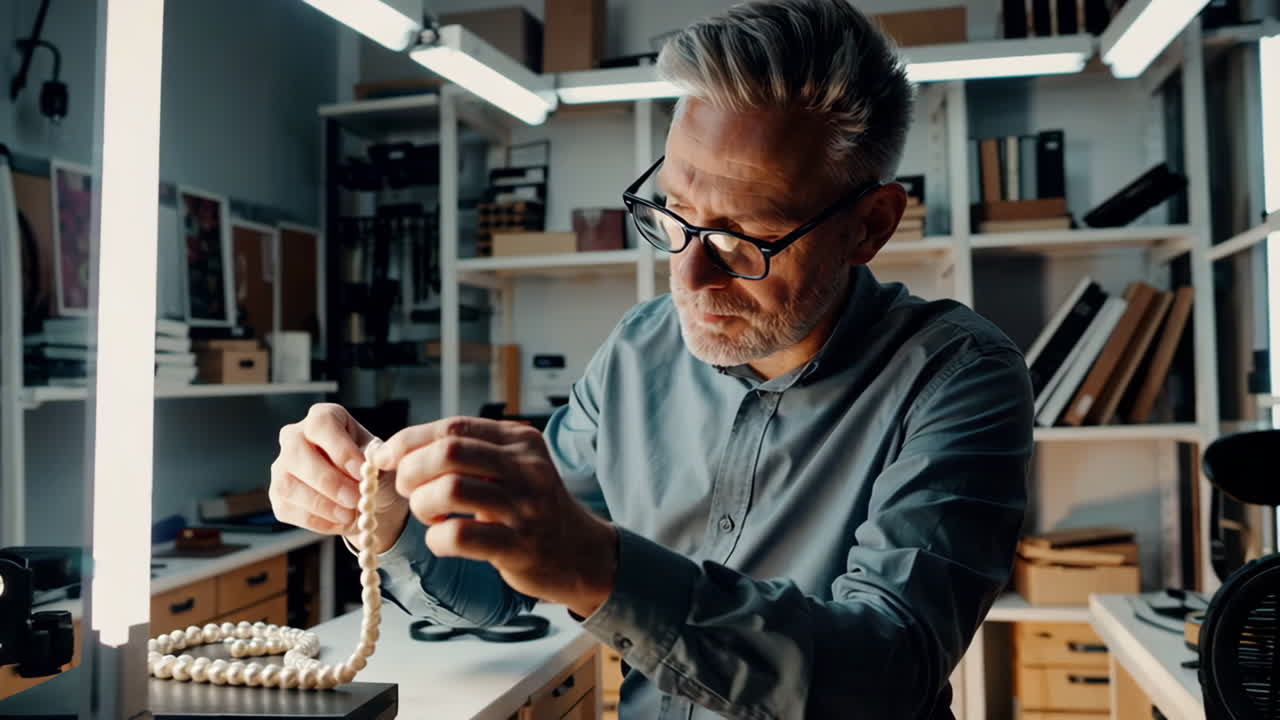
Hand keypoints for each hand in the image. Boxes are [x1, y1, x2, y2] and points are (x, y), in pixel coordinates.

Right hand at [271, 403, 407, 551]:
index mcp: (323, 418)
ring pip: (289, 485)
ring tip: (351, 515)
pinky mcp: (278, 496)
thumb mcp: (380, 460)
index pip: (322, 423)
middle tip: (356, 500)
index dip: (340, 448)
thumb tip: (368, 464)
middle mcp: (295, 437)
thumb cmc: (372, 471)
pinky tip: (341, 522)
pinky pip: (290, 509)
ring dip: (323, 504)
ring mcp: (282, 467)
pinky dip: (319, 520)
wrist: (366, 499)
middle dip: (329, 481)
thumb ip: (376, 460)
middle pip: (297, 452)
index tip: (361, 472)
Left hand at [372, 417, 617, 617]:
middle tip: (407, 490)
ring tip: (429, 516)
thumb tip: (399, 449)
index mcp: (520, 440)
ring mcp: (525, 507)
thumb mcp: (514, 466)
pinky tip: (443, 540)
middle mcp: (526, 468)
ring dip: (422, 505)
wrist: (581, 553)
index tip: (386, 457)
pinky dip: (437, 539)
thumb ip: (470, 452)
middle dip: (412, 470)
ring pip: (450, 490)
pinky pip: (459, 535)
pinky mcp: (519, 546)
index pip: (453, 427)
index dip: (409, 440)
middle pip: (449, 451)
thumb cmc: (532, 508)